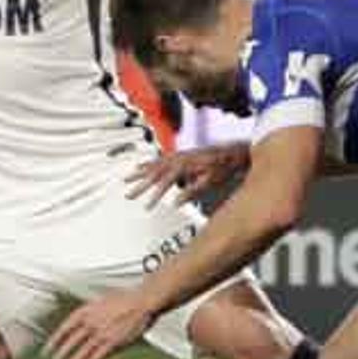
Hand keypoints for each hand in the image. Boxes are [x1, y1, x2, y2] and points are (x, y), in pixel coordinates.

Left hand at [47, 289, 155, 358]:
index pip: (64, 328)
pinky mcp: (113, 342)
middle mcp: (91, 322)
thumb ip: (90, 312)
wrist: (143, 301)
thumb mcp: (101, 301)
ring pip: (83, 352)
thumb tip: (80, 322)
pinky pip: (97, 357)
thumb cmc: (124, 299)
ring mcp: (102, 333)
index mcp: (86, 310)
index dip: (54, 341)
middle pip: (71, 342)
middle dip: (62, 353)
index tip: (47, 350)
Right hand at [124, 143, 248, 208]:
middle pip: (155, 173)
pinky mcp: (178, 155)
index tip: (148, 206)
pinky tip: (141, 167)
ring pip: (154, 164)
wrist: (230, 153)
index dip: (155, 196)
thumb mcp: (209, 182)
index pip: (165, 183)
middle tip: (130, 195)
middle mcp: (178, 159)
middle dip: (141, 185)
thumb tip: (176, 203)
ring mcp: (177, 156)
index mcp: (185, 166)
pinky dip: (148, 164)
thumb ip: (191, 193)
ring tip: (127, 180)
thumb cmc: (222, 167)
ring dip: (140, 173)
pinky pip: (159, 159)